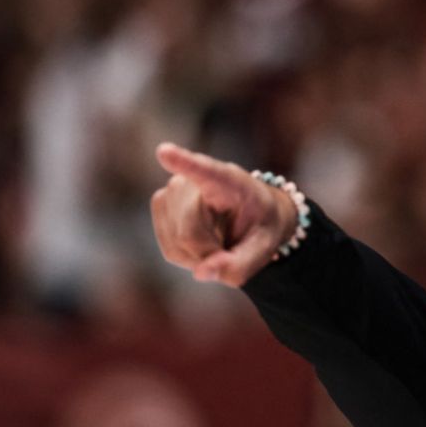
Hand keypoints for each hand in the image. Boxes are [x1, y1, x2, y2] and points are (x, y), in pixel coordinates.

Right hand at [150, 142, 297, 286]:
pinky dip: (189, 257)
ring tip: (220, 242)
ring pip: (177, 242)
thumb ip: (240, 265)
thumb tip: (200, 274)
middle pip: (190, 231)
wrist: (252, 215)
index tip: (165, 152)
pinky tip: (205, 245)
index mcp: (230, 180)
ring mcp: (172, 190)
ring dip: (201, 256)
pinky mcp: (161, 205)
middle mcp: (194, 179)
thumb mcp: (264, 247)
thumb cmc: (260, 226)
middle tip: (232, 251)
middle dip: (211, 253)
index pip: (205, 170)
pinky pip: (170, 249)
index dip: (184, 162)